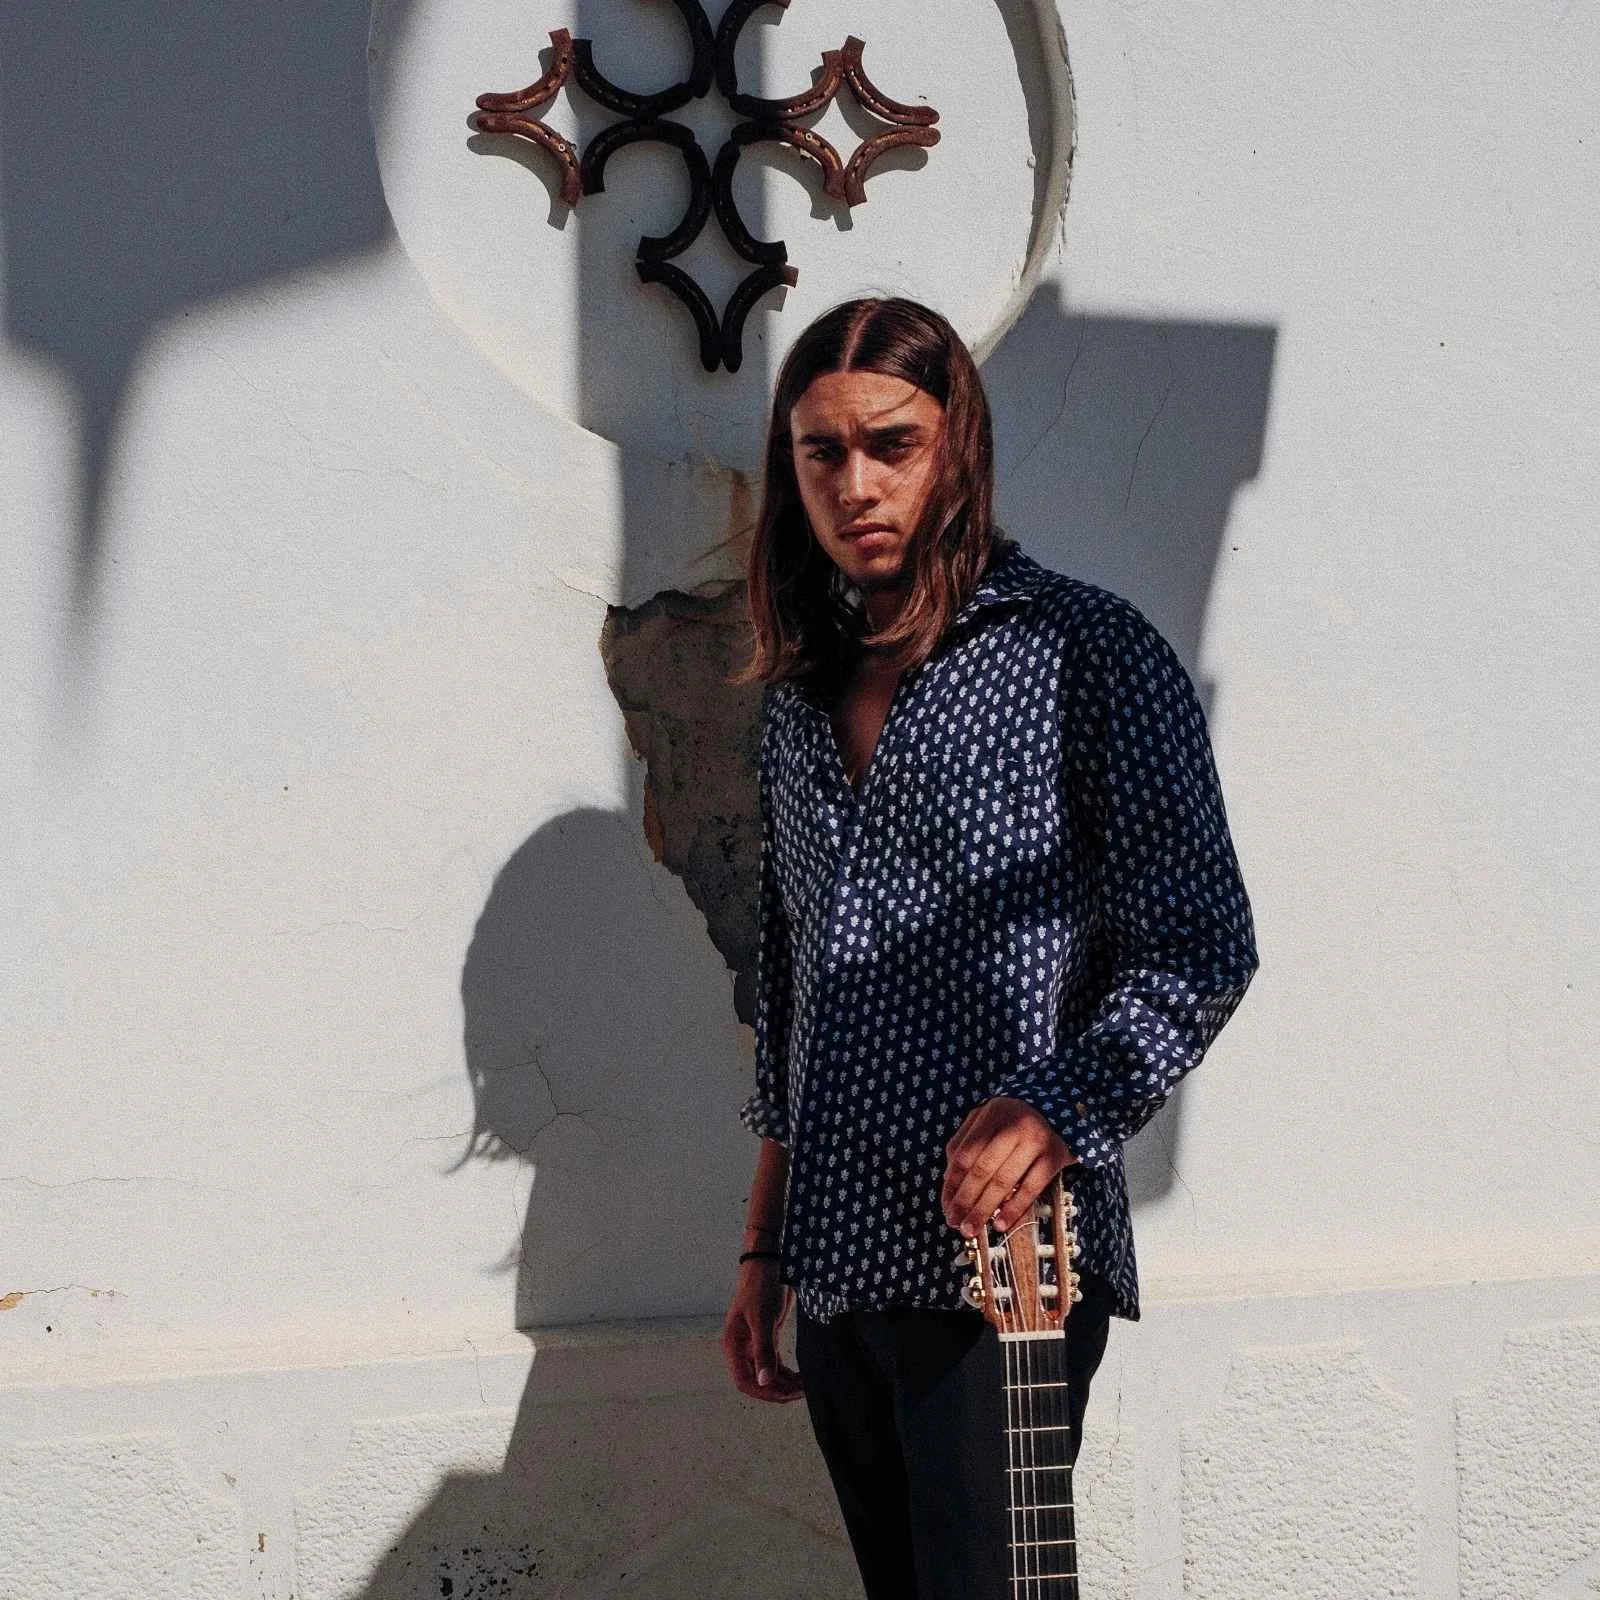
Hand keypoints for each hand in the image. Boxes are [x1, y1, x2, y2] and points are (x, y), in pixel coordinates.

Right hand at [721, 1261, 803, 1402]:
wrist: (769, 1265)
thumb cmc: (761, 1287)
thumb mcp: (763, 1319)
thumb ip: (764, 1350)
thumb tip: (764, 1381)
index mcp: (734, 1345)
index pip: (743, 1381)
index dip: (763, 1392)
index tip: (786, 1394)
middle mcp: (741, 1348)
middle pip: (756, 1382)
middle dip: (777, 1390)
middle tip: (801, 1391)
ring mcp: (753, 1345)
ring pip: (767, 1375)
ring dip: (784, 1383)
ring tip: (804, 1386)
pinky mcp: (766, 1339)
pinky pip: (775, 1364)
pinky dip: (787, 1373)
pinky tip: (800, 1377)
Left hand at [942, 1096, 1076, 1237]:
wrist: (1063, 1110)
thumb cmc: (1017, 1119)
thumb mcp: (988, 1118)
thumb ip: (966, 1142)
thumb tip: (949, 1179)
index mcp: (992, 1114)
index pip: (965, 1154)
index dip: (953, 1184)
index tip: (947, 1207)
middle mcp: (1013, 1126)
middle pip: (981, 1170)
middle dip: (965, 1201)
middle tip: (955, 1223)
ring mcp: (1035, 1141)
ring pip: (1003, 1182)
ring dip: (984, 1210)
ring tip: (971, 1229)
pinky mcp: (1054, 1158)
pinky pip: (1030, 1189)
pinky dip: (1013, 1209)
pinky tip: (1000, 1224)